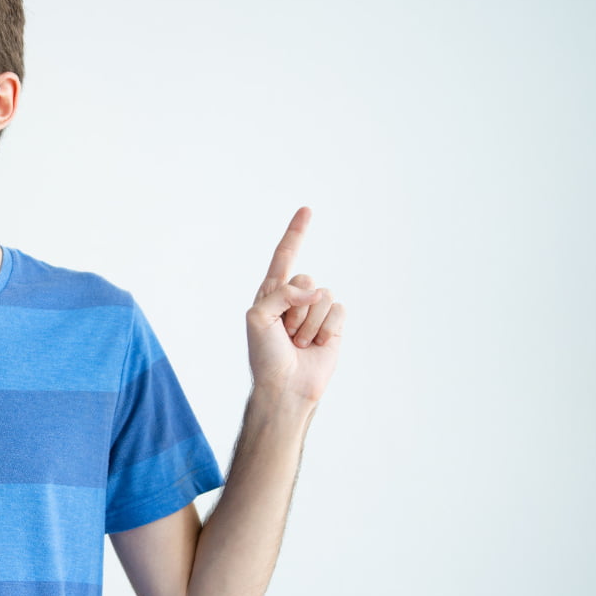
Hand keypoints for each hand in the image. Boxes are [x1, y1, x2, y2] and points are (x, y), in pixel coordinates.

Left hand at [245, 207, 344, 404]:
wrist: (285, 386)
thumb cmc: (265, 354)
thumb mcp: (258, 317)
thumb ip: (281, 293)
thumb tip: (315, 290)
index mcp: (271, 292)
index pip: (284, 256)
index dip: (296, 233)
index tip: (306, 209)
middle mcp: (294, 298)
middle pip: (305, 279)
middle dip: (295, 308)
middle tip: (285, 332)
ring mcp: (315, 311)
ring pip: (323, 296)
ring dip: (309, 324)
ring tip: (297, 342)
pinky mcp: (333, 325)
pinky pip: (337, 311)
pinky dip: (326, 330)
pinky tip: (315, 346)